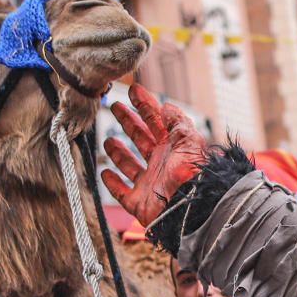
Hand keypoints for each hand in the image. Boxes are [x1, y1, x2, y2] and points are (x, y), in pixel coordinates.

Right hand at [102, 83, 207, 226]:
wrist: (190, 207)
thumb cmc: (191, 173)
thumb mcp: (188, 140)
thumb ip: (176, 122)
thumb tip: (166, 106)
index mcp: (173, 148)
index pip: (157, 121)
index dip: (145, 105)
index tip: (134, 89)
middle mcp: (160, 164)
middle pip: (141, 138)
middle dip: (129, 122)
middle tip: (116, 107)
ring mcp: (149, 183)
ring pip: (130, 165)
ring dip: (119, 153)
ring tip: (109, 141)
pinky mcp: (139, 202)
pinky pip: (122, 192)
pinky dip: (112, 183)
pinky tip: (105, 172)